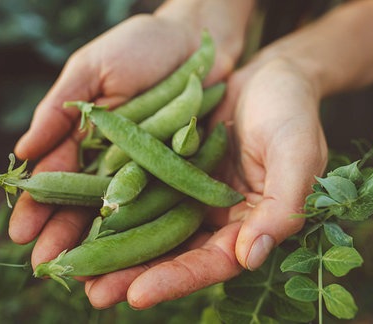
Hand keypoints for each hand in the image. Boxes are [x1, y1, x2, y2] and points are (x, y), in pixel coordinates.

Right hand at [8, 14, 233, 255]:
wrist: (197, 42)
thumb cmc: (139, 47)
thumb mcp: (92, 70)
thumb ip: (60, 108)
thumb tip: (23, 150)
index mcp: (86, 140)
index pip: (57, 179)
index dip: (38, 205)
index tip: (21, 232)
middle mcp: (115, 164)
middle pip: (86, 205)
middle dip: (64, 235)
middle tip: (45, 266)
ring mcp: (149, 173)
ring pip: (122, 215)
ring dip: (103, 245)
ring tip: (83, 275)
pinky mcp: (183, 176)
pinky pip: (164, 206)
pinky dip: (148, 230)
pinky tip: (133, 256)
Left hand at [82, 57, 327, 308]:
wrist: (271, 75)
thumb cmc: (293, 113)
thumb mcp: (297, 154)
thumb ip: (283, 207)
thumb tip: (250, 258)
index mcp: (250, 225)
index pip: (214, 263)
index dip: (177, 279)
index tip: (138, 295)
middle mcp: (216, 219)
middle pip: (173, 255)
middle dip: (134, 275)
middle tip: (94, 295)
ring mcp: (190, 195)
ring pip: (150, 229)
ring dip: (115, 249)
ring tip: (75, 267)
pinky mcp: (170, 170)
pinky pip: (139, 191)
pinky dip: (113, 205)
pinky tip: (80, 216)